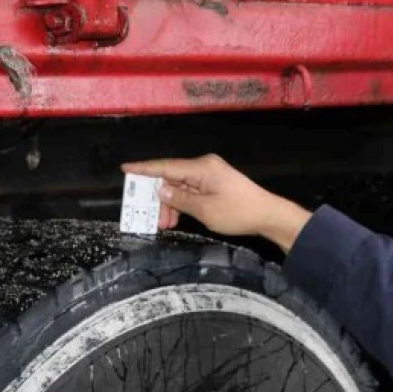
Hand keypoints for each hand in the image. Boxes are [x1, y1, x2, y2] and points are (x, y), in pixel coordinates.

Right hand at [120, 154, 310, 251]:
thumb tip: (161, 191)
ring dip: (171, 205)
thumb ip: (180, 200)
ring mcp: (210, 175)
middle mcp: (203, 167)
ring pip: (180, 188)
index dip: (144, 169)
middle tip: (150, 217)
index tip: (125, 169)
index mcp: (201, 168)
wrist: (268, 215)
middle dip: (159, 198)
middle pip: (172, 178)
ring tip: (165, 224)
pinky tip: (176, 218)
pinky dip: (182, 204)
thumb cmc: (237, 212)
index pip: (166, 167)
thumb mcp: (204, 210)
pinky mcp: (215, 184)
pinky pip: (191, 191)